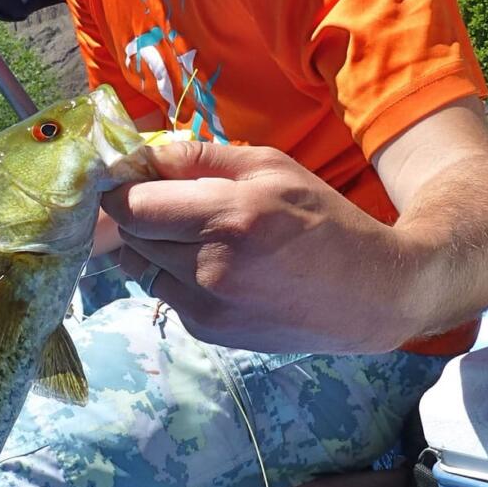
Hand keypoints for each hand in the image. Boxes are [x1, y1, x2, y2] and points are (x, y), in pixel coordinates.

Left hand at [101, 142, 416, 352]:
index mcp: (229, 216)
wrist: (368, 294)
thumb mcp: (270, 167)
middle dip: (137, 215)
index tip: (127, 179)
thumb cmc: (322, 220)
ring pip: (141, 267)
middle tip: (164, 202)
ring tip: (194, 234)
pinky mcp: (208, 331)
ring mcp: (207, 306)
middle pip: (131, 237)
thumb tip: (141, 154)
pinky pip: (165, 292)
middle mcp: (211, 267)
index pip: (132, 207)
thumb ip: (199, 157)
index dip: (119, 190)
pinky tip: (215, 266)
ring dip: (153, 246)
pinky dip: (176, 275)